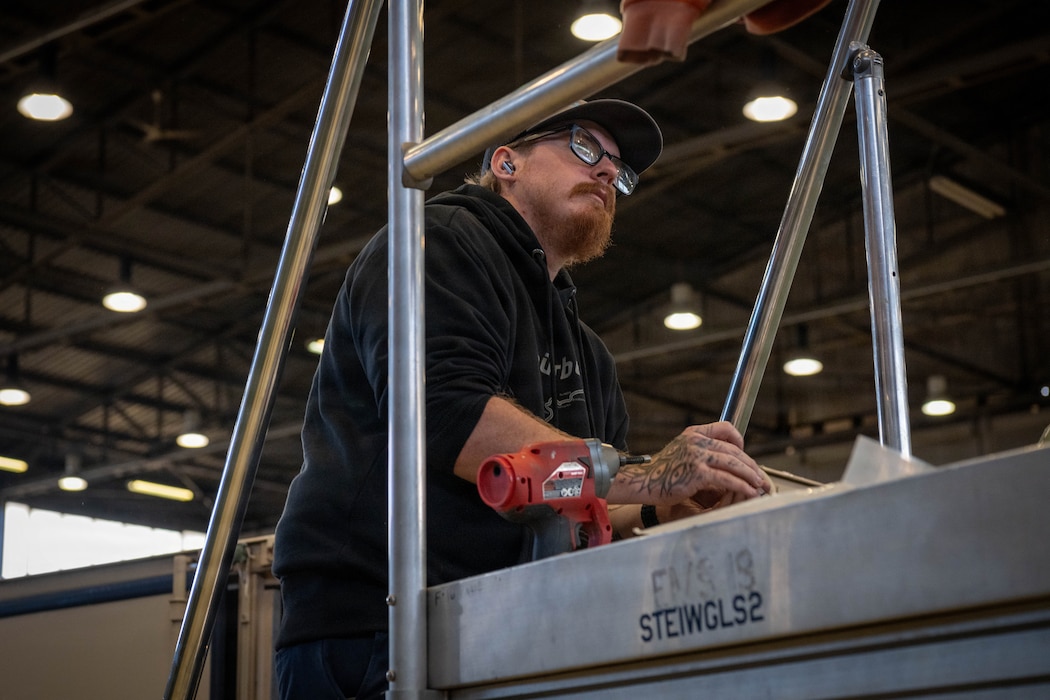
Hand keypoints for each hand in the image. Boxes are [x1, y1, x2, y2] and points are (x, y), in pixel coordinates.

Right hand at [609, 421, 770, 506]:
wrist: (643, 482)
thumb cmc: (661, 473)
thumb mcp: (680, 453)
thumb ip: (700, 452)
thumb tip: (725, 464)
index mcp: (693, 433)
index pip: (724, 428)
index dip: (739, 440)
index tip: (745, 453)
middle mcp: (696, 441)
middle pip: (733, 450)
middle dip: (751, 465)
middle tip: (760, 476)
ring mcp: (696, 456)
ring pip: (733, 464)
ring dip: (750, 475)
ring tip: (759, 485)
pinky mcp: (697, 473)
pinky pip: (727, 479)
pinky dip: (741, 486)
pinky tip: (748, 491)